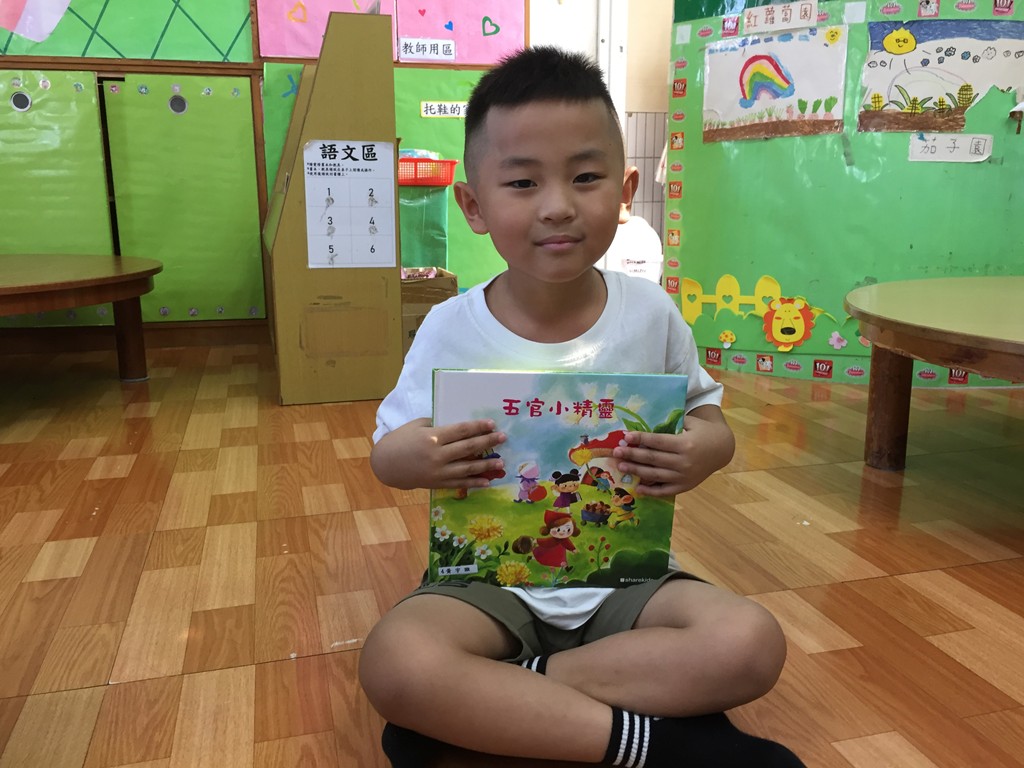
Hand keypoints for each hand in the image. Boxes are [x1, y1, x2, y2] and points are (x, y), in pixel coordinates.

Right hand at [370, 417, 505, 489]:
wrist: (386, 465)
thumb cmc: (400, 440)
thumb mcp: (417, 426)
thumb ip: (437, 424)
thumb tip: (458, 425)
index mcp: (433, 437)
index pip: (461, 431)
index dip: (478, 427)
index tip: (492, 424)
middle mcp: (438, 455)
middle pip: (469, 448)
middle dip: (488, 442)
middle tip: (503, 438)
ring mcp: (438, 471)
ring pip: (467, 468)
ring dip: (486, 465)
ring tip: (501, 462)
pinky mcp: (437, 483)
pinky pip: (459, 483)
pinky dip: (474, 483)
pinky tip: (487, 482)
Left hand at [611, 406, 733, 495]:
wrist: (722, 449)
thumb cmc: (702, 432)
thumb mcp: (690, 423)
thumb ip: (671, 424)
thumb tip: (646, 425)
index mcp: (685, 444)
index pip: (658, 442)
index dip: (641, 439)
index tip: (626, 437)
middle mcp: (684, 461)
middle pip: (653, 459)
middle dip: (633, 455)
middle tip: (616, 452)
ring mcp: (684, 476)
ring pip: (655, 475)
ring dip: (636, 471)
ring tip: (621, 467)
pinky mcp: (684, 486)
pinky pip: (665, 491)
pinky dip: (651, 491)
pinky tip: (637, 488)